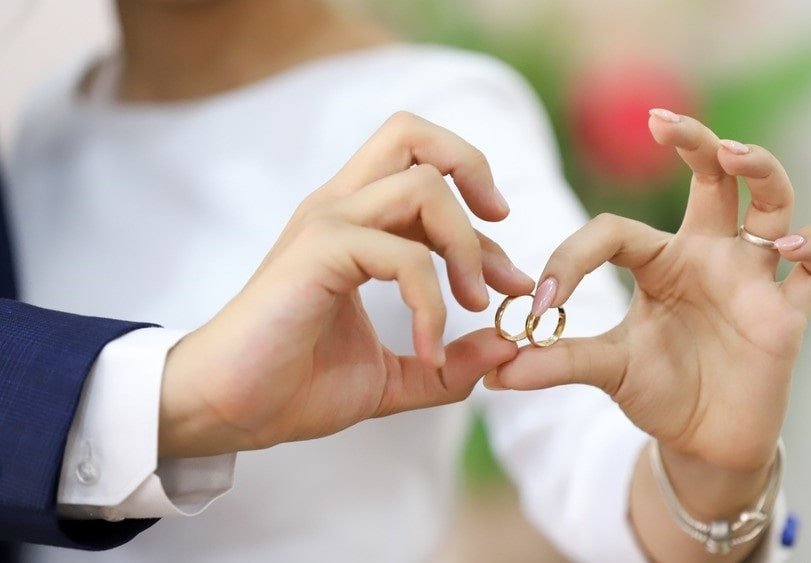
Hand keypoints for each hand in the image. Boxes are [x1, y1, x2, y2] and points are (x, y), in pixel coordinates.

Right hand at [159, 112, 533, 456]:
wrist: (229, 409)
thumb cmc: (295, 385)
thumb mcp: (393, 377)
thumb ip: (449, 363)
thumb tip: (507, 350)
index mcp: (354, 225)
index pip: (427, 178)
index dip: (480, 225)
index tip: (510, 282)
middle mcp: (340, 209)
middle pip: (413, 134)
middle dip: (473, 170)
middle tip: (499, 237)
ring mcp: (327, 224)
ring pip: (421, 183)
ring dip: (465, 243)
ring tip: (474, 304)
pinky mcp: (318, 251)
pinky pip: (402, 253)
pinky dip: (431, 299)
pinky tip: (428, 346)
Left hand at [489, 111, 810, 474]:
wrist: (704, 438)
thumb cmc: (658, 391)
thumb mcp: (606, 370)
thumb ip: (556, 363)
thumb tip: (492, 371)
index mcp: (657, 261)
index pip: (612, 232)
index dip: (571, 259)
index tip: (544, 304)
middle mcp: (707, 254)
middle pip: (711, 176)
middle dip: (692, 140)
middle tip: (661, 121)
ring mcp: (751, 278)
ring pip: (772, 201)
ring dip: (760, 172)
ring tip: (734, 154)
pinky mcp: (787, 313)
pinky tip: (792, 247)